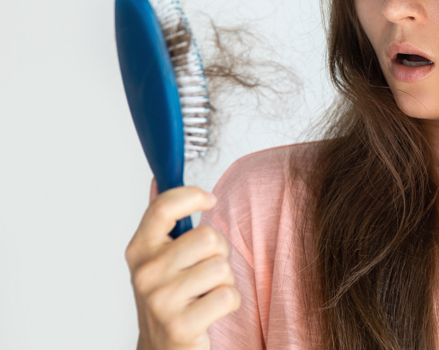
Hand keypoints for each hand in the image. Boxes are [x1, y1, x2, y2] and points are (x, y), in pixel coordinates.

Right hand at [125, 178, 240, 349]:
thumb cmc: (169, 298)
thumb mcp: (158, 259)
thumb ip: (161, 221)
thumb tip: (157, 180)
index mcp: (139, 250)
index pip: (163, 206)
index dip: (192, 195)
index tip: (209, 199)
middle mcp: (145, 273)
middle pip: (209, 237)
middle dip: (219, 253)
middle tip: (206, 270)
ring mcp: (159, 301)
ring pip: (222, 267)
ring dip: (224, 281)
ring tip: (205, 293)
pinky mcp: (179, 326)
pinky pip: (228, 296)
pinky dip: (229, 303)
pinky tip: (210, 311)